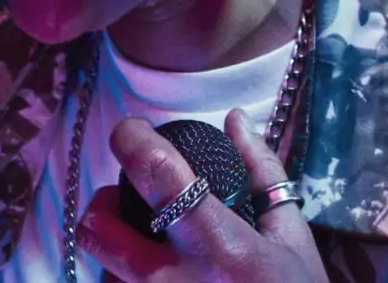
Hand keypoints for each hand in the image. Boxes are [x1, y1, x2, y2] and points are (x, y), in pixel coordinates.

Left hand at [77, 110, 324, 281]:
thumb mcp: (292, 241)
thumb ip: (262, 174)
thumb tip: (236, 120)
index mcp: (218, 243)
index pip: (152, 171)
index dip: (131, 139)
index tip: (134, 133)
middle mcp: (173, 278)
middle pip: (95, 223)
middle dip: (104, 205)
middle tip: (131, 204)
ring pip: (100, 268)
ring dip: (118, 254)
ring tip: (155, 258)